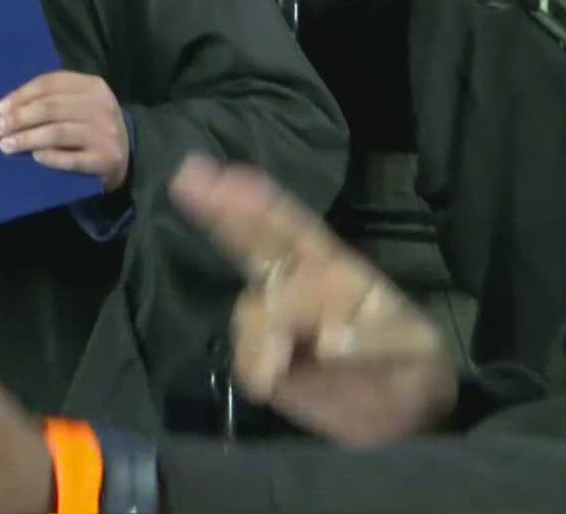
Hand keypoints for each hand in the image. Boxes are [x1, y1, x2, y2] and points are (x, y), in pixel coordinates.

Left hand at [0, 71, 129, 190]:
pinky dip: (51, 157)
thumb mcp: (77, 103)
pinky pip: (72, 159)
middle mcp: (102, 106)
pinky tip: (35, 157)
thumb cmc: (90, 124)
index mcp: (92, 86)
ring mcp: (106, 134)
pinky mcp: (106, 160)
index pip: (50, 84)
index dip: (21, 95)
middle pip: (51, 108)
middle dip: (18, 118)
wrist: (128, 153)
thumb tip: (5, 111)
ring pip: (58, 133)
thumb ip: (49, 100)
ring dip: (27, 138)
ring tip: (5, 145)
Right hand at [170, 153, 457, 444]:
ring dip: (260, 336)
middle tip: (185, 179)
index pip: (295, 230)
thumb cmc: (414, 372)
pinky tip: (268, 384)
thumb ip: (375, 338)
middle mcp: (301, 286)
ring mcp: (279, 322)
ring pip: (251, 310)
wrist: (400, 424)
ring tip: (277, 372)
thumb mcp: (414, 348)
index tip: (225, 176)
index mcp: (339, 272)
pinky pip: (246, 354)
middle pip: (254, 242)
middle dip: (220, 211)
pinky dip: (255, 366)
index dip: (260, 202)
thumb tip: (327, 341)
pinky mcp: (265, 360)